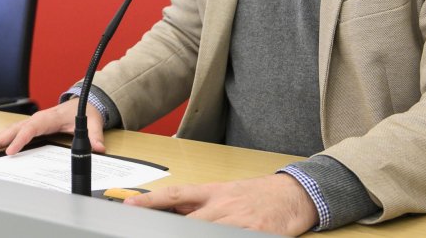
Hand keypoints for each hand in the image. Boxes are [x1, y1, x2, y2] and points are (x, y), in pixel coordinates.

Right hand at [0, 98, 105, 155]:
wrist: (84, 103)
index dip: (20, 140)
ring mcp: (32, 121)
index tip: (10, 151)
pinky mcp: (30, 125)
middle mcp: (37, 118)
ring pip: (10, 129)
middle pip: (15, 129)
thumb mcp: (92, 123)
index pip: (31, 128)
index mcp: (49, 118)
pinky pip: (12, 130)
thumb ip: (94, 135)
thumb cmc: (85, 111)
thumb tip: (98, 147)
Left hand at [124, 174, 318, 235]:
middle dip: (170, 229)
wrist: (295, 194)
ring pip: (209, 231)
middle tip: (152, 231)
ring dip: (196, 235)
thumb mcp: (226, 192)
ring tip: (180, 235)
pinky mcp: (258, 232)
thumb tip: (169, 208)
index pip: (175, 194)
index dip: (151, 200)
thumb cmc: (257, 195)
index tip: (130, 205)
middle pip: (189, 220)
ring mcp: (240, 219)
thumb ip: (199, 202)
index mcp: (213, 192)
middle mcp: (223, 204)